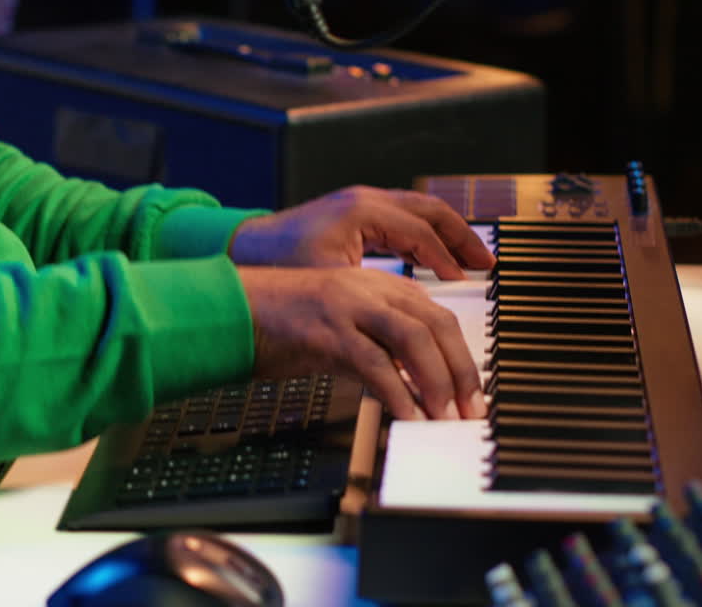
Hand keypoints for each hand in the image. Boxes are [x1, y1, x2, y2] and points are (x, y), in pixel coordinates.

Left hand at [229, 186, 494, 278]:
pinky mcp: (356, 214)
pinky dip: (425, 236)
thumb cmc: (277, 261)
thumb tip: (407, 313)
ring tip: (470, 260)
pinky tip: (435, 259)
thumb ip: (370, 293)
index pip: (419, 230)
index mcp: (361, 211)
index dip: (445, 257)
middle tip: (485, 262)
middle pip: (429, 210)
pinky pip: (403, 218)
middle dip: (461, 235)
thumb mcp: (327, 280)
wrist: (245, 248)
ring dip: (447, 234)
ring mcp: (361, 203)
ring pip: (419, 210)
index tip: (462, 280)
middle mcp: (365, 200)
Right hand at [237, 265, 486, 419]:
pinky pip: (376, 365)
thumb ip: (374, 348)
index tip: (469, 390)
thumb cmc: (278, 324)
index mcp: (373, 284)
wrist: (230, 310)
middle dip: (462, 371)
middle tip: (471, 409)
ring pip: (413, 339)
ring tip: (446, 418)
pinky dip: (399, 395)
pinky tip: (409, 418)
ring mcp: (347, 307)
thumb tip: (408, 386)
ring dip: (438, 383)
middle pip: (435, 324)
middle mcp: (366, 289)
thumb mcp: (336, 330)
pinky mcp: (327, 331)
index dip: (460, 355)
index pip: (435, 315)